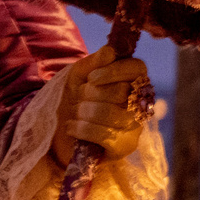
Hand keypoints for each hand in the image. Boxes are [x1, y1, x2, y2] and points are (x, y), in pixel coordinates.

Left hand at [53, 43, 150, 163]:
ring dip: (83, 111)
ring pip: (110, 113)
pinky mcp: (125, 147)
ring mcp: (135, 127)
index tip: (92, 78)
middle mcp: (140, 104)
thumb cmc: (74, 100)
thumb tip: (109, 51)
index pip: (137, 68)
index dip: (114, 70)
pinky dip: (81, 128)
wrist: (60, 133)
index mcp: (133, 81)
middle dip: (91, 93)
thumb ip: (93, 62)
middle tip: (80, 98)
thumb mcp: (78, 76)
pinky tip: (72, 127)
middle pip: (121, 91)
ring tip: (76, 113)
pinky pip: (104, 134)